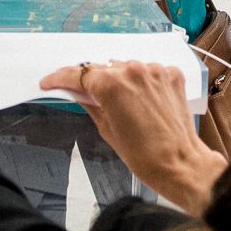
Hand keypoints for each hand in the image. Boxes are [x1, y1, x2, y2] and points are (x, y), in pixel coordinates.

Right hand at [39, 59, 225, 215]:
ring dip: (120, 80)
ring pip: (126, 68)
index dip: (60, 78)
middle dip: (94, 82)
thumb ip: (90, 104)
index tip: (50, 82)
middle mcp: (132, 70)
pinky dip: (143, 82)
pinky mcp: (171, 74)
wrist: (179, 163)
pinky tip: (144, 101)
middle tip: (88, 96)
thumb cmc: (143, 155)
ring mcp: (154, 70)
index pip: (78, 74)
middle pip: (103, 69)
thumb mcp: (106, 129)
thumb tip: (80, 93)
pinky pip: (149, 72)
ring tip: (124, 104)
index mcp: (111, 84)